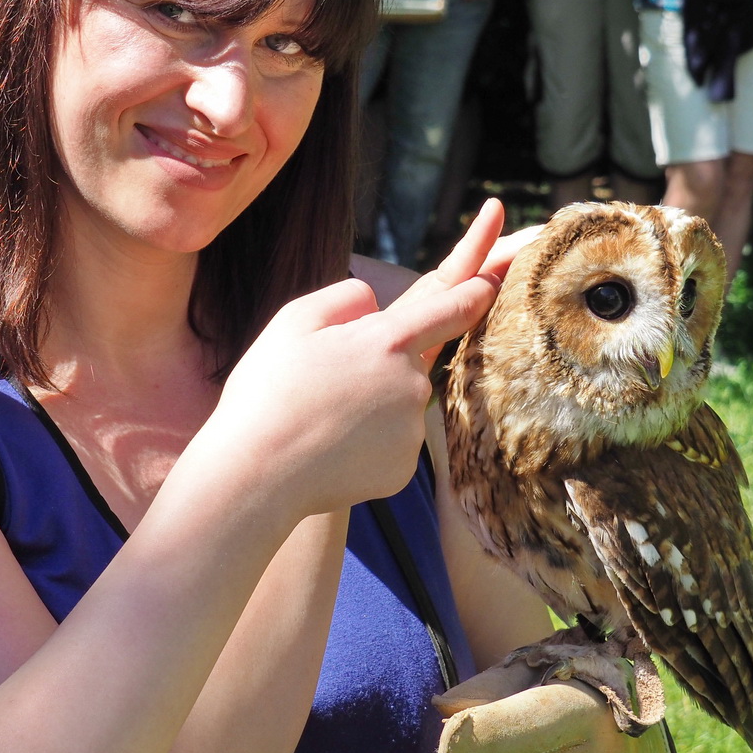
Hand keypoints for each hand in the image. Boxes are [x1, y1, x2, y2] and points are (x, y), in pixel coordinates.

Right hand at [206, 200, 515, 518]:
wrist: (257, 473)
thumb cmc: (267, 392)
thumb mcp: (293, 320)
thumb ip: (344, 298)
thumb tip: (374, 306)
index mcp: (388, 341)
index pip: (453, 307)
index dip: (480, 288)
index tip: (495, 279)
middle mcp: (412, 384)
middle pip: (409, 364)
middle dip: (377, 367)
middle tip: (322, 387)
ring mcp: (411, 431)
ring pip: (397, 406)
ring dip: (369, 407)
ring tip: (317, 420)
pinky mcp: (405, 468)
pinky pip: (392, 444)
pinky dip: (366, 444)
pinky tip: (328, 448)